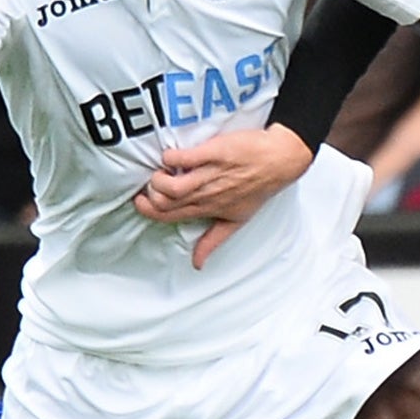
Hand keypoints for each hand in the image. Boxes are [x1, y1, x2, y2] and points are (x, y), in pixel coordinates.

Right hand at [133, 123, 314, 268]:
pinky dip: (170, 157)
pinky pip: (182, 158)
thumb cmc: (258, 188)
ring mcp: (209, 175)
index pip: (169, 216)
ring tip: (163, 170)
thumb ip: (212, 241)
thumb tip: (197, 264)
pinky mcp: (212, 154)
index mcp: (208, 210)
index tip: (140, 200)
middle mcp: (206, 195)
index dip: (148, 210)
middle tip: (153, 183)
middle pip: (164, 202)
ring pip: (170, 186)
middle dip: (149, 194)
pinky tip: (173, 155)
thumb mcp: (235, 221)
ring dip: (158, 178)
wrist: (279, 160)